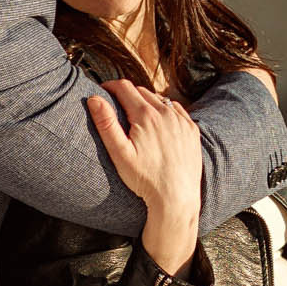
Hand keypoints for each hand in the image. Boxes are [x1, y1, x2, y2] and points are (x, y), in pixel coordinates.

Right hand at [88, 81, 201, 274]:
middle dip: (126, 93)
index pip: (124, 87)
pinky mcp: (192, 130)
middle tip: (115, 103)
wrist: (176, 198)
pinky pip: (176, 110)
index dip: (110, 86)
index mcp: (146, 115)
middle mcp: (166, 112)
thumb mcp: (120, 154)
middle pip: (141, 91)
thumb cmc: (145, 179)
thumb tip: (94, 99)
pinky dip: (165, 110)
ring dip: (146, 101)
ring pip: (160, 99)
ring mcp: (181, 120)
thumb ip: (106, 124)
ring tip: (134, 114)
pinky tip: (158, 122)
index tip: (102, 91)